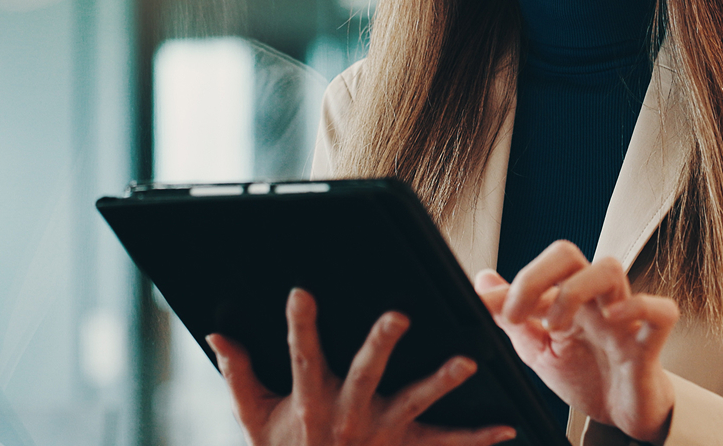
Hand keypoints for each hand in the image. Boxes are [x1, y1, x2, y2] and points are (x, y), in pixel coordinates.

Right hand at [207, 288, 516, 445]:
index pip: (302, 358)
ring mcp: (382, 433)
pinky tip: (507, 425)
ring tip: (469, 360)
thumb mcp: (254, 420)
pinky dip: (477, 437)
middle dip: (381, 344)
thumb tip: (215, 335)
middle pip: (367, 374)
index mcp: (311, 401)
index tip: (301, 292)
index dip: (301, 326)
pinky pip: (445, 443)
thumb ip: (238, 375)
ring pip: (416, 403)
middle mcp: (349, 415)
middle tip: (398, 315)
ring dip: (442, 380)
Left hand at [474, 242, 677, 444]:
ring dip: (575, 290)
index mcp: (565, 299)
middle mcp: (592, 300)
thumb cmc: (587, 376)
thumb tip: (483, 281)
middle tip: (519, 314)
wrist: (621, 416)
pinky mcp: (649, 343)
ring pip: (609, 269)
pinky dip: (639, 307)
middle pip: (568, 254)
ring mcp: (622, 317)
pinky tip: (614, 319)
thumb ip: (512, 317)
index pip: (536, 270)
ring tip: (557, 325)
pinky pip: (660, 311)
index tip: (484, 307)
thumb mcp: (539, 350)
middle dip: (536, 275)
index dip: (508, 287)